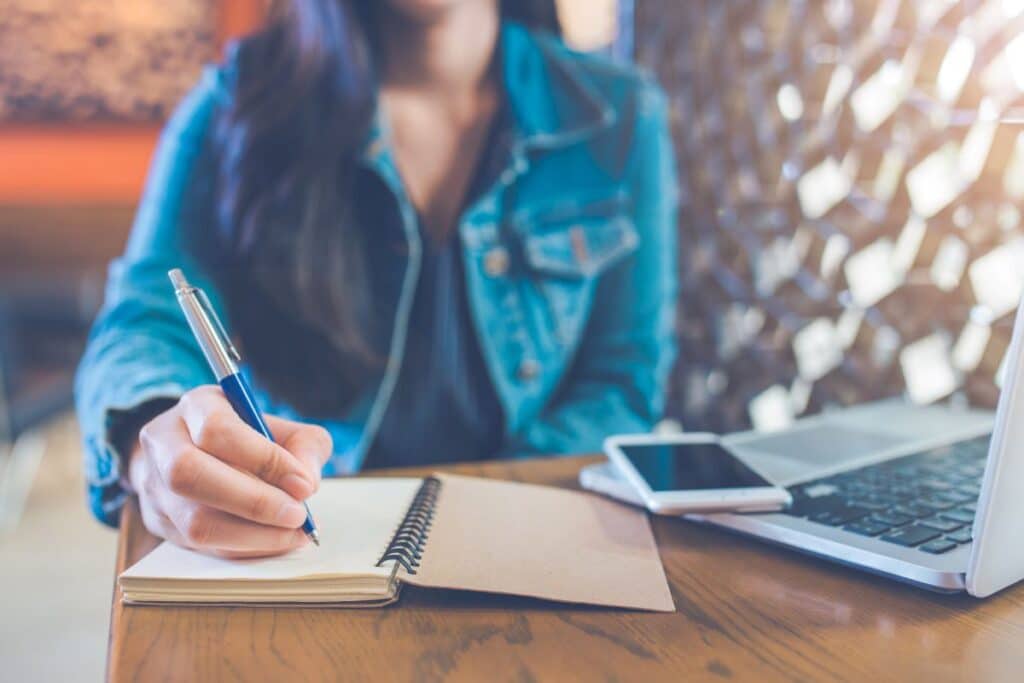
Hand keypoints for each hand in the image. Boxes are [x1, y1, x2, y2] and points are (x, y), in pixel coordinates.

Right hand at [127, 385, 331, 558]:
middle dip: (253, 502)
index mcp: (195, 407)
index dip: (263, 460)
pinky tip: (275, 541)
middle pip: (190, 475)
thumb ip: (304, 447)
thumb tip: (305, 484)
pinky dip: (244, 549)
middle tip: (297, 515)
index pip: (218, 430)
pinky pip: (200, 547)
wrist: (200, 453)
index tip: (304, 484)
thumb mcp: (282, 427)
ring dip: (252, 535)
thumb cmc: (249, 439)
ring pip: (193, 522)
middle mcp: (164, 443)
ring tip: (292, 533)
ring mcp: (154, 487)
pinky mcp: (159, 523)